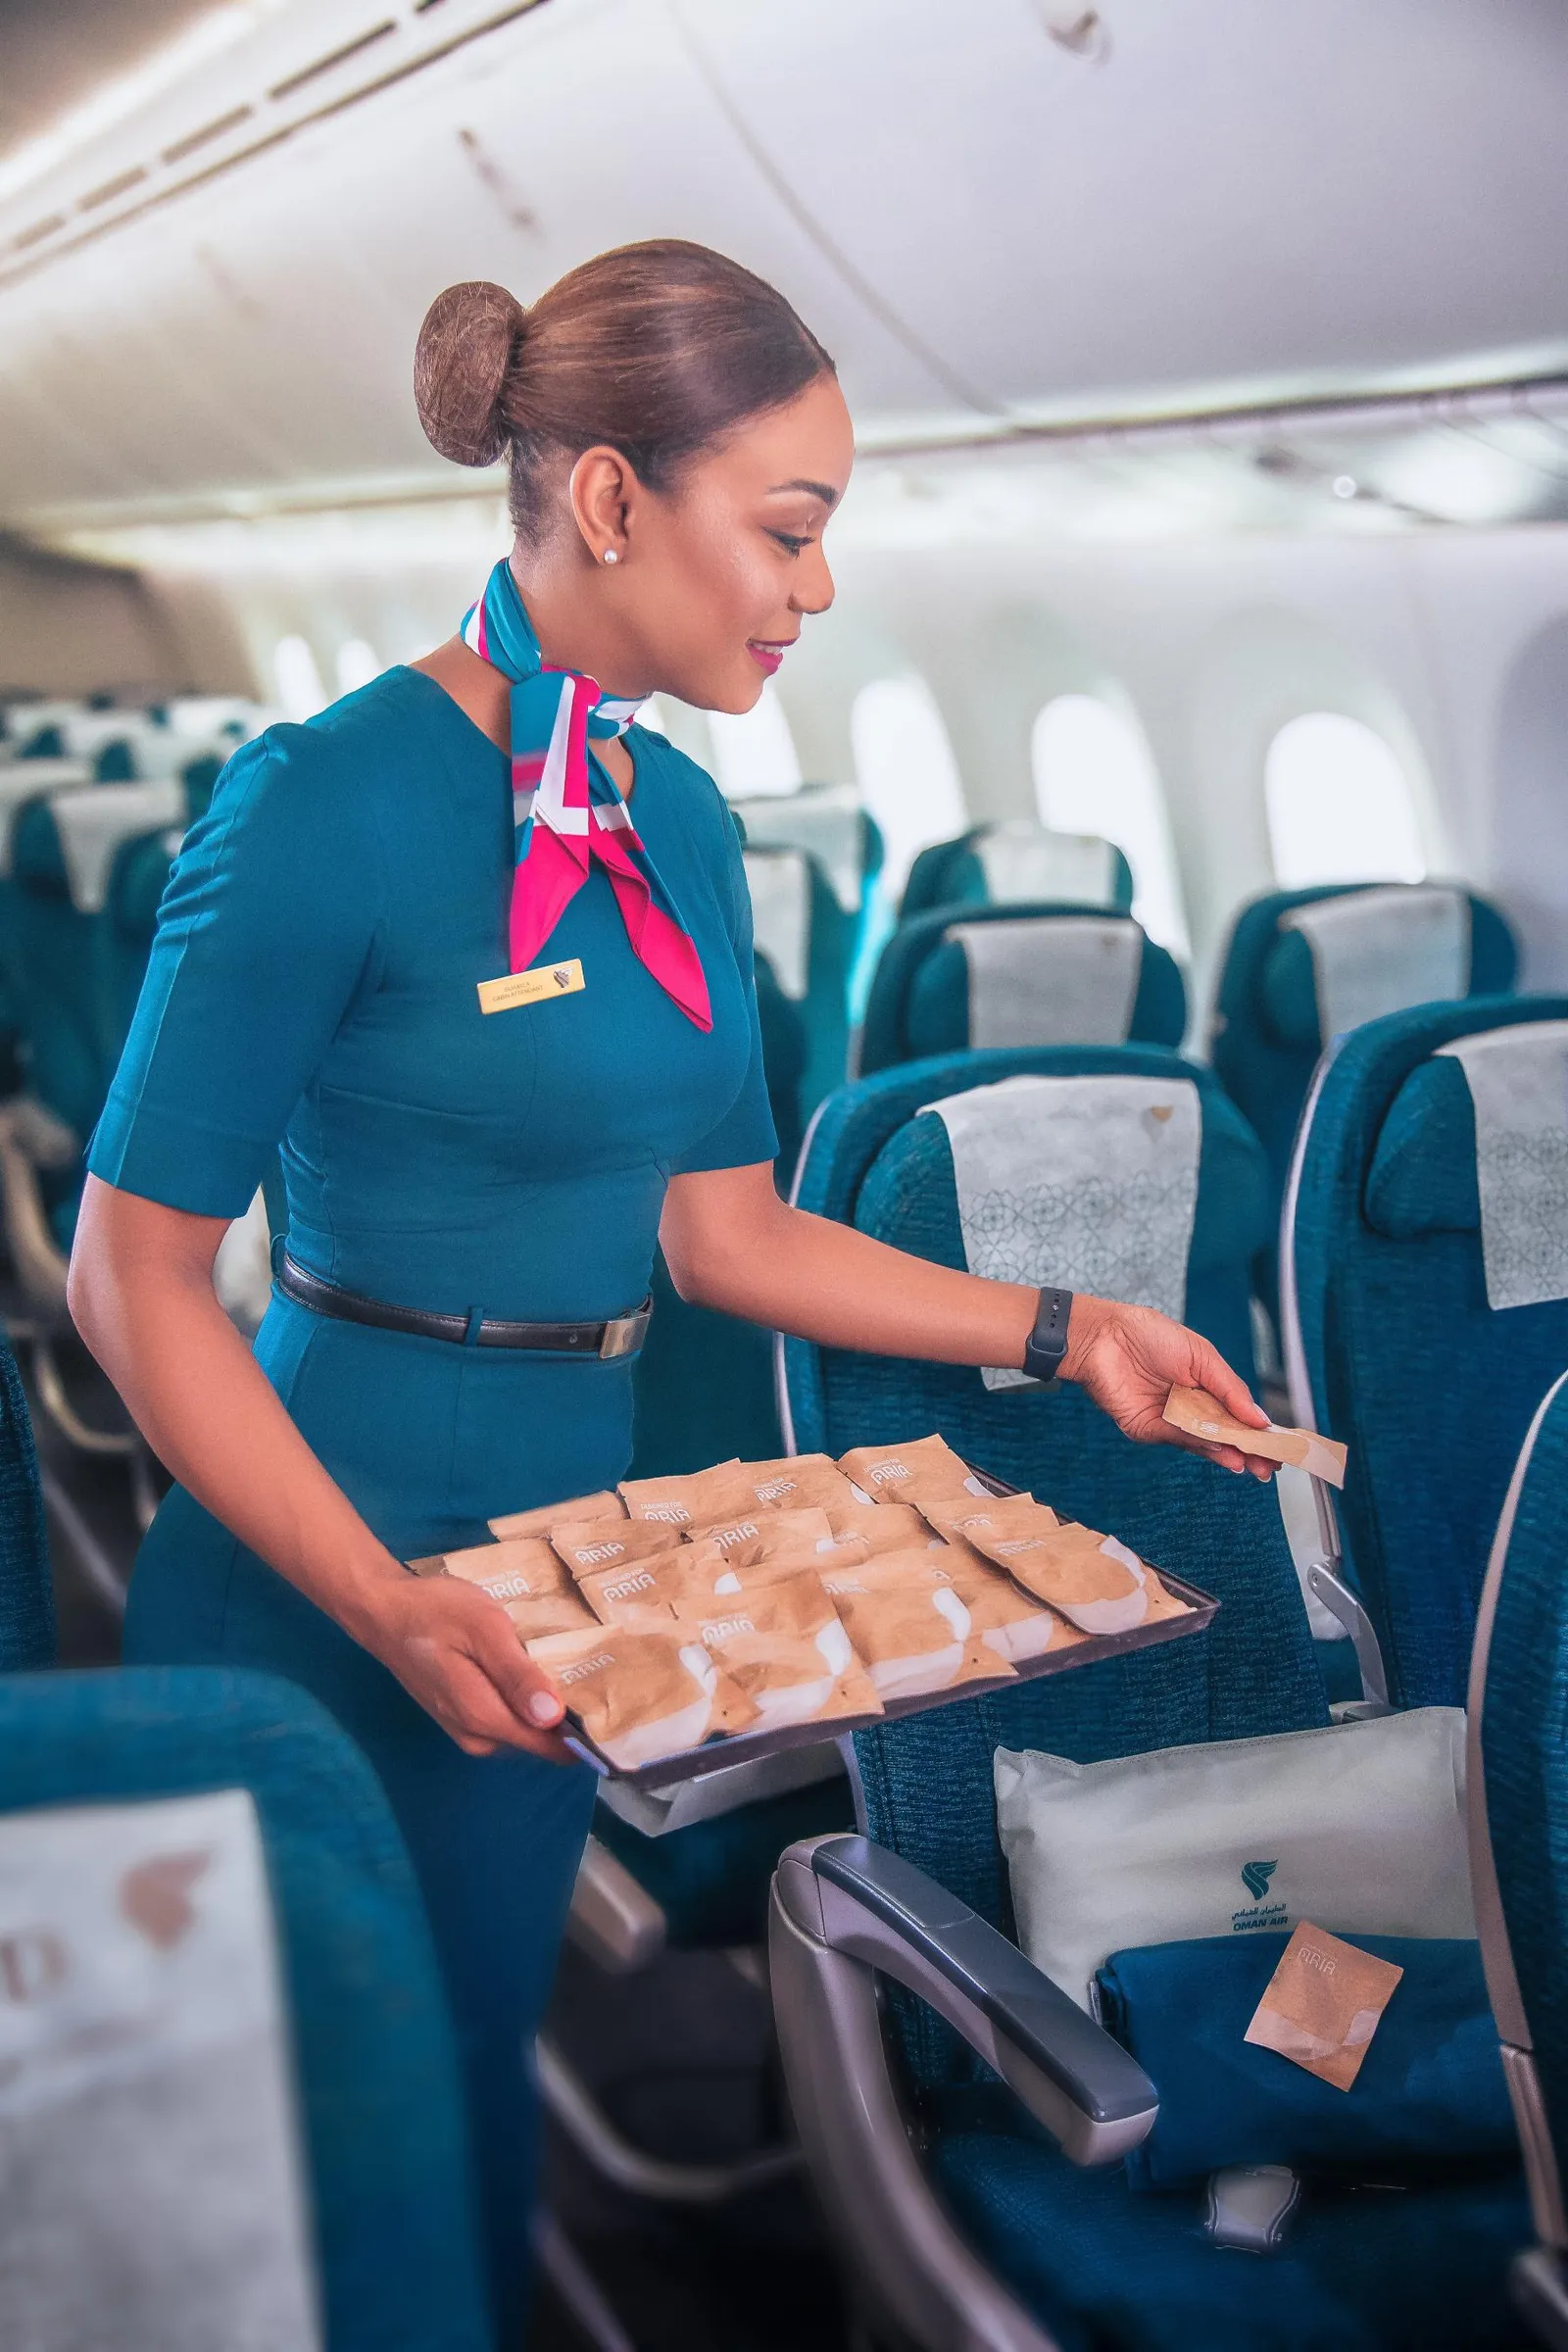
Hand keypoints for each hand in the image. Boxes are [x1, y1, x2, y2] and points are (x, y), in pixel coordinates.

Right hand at [356, 1574, 576, 1760]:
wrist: (384, 1611)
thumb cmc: (437, 1613)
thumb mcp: (485, 1631)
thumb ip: (518, 1676)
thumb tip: (553, 1718)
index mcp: (485, 1718)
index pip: (550, 1746)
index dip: (584, 1732)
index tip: (613, 1705)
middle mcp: (478, 1737)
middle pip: (540, 1739)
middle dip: (569, 1716)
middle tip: (598, 1674)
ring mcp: (466, 1729)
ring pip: (524, 1729)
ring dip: (548, 1707)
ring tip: (574, 1668)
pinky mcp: (461, 1716)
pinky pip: (507, 1719)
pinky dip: (525, 1701)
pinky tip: (535, 1670)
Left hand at [1062, 1298, 1275, 1478]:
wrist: (1104, 1336)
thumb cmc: (1149, 1335)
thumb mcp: (1202, 1356)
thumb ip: (1231, 1389)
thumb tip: (1260, 1419)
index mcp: (1205, 1386)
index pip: (1237, 1414)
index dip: (1258, 1430)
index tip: (1279, 1445)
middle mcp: (1188, 1407)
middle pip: (1224, 1434)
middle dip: (1248, 1450)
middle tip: (1269, 1465)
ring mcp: (1170, 1421)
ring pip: (1205, 1442)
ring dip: (1229, 1453)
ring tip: (1252, 1463)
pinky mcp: (1149, 1430)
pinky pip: (1180, 1440)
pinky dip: (1202, 1446)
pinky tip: (1224, 1449)